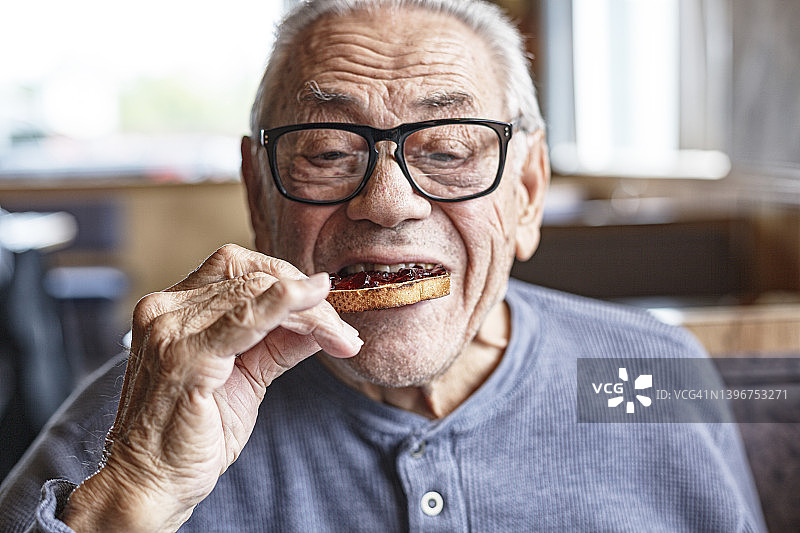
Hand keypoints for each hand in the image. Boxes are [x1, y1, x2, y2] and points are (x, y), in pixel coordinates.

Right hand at [62, 245, 361, 531]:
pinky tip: (313, 308)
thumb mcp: (245, 377)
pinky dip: (284, 307)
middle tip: (344, 332)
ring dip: (311, 312)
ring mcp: (170, 331)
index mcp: (173, 308)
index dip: (287, 278)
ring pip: (258, 293)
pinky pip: (244, 320)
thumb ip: (279, 343)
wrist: (151, 484)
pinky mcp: (185, 359)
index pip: (238, 266)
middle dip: (309, 299)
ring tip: (342, 337)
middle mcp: (165, 310)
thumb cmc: (192, 433)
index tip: (326, 303)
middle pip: (254, 277)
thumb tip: (322, 319)